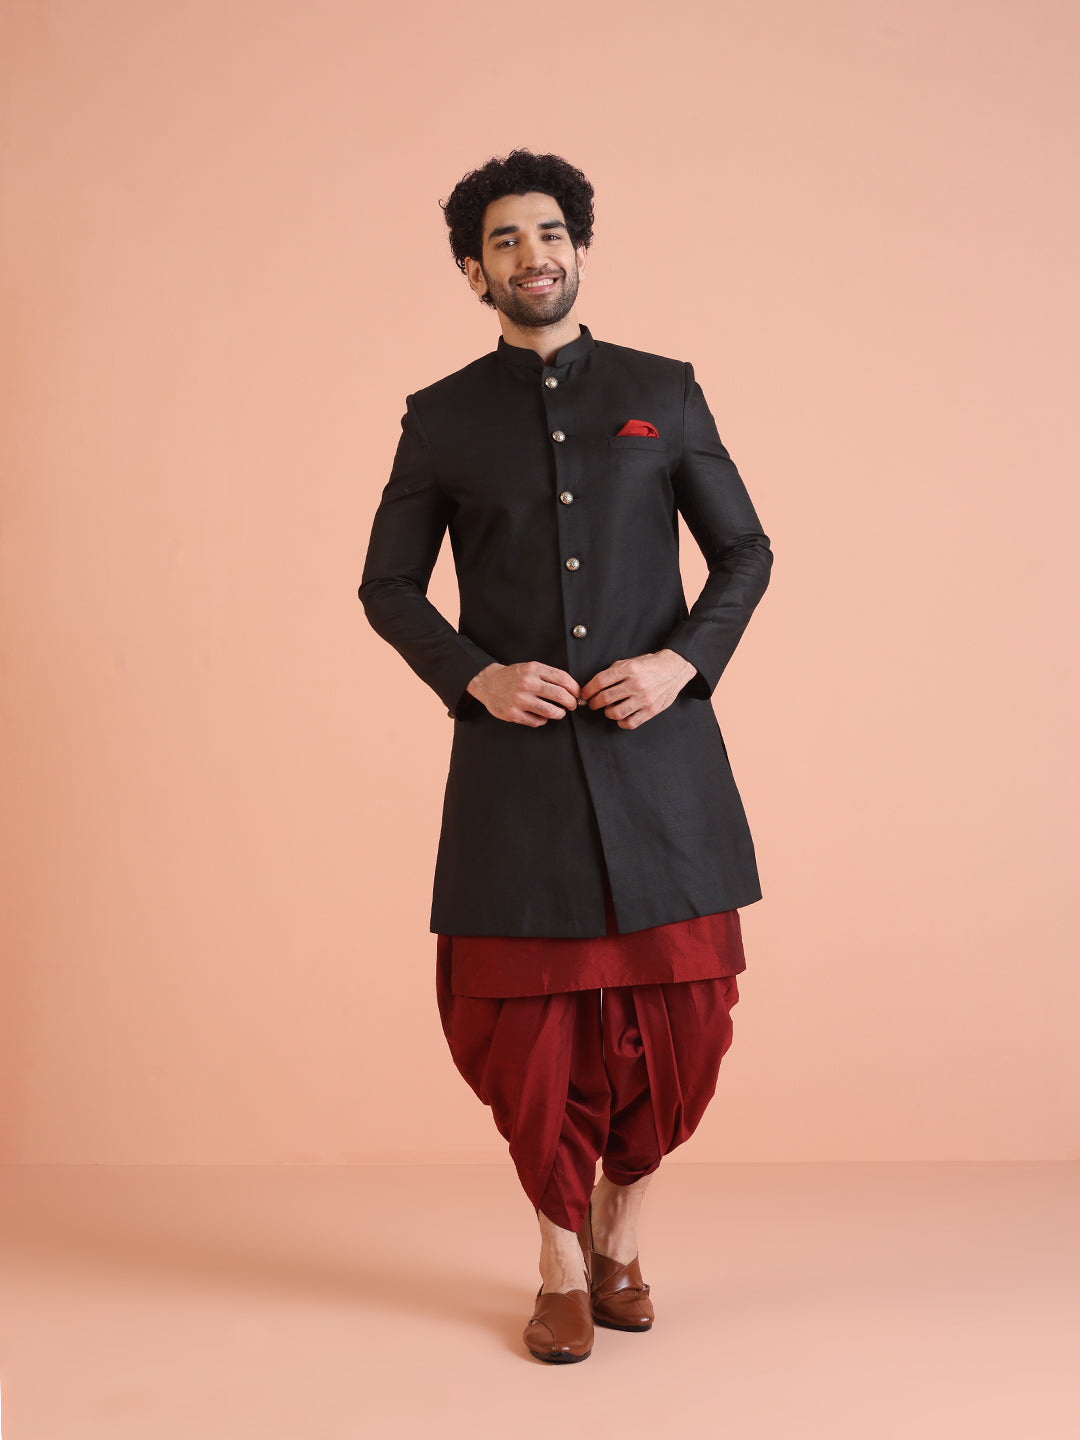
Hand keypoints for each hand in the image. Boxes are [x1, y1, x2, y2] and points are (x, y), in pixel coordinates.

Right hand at [467, 661, 580, 726]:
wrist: (488, 683)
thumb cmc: (513, 676)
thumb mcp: (530, 668)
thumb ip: (548, 675)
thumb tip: (571, 689)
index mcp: (533, 669)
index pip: (562, 678)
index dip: (574, 688)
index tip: (577, 693)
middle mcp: (527, 683)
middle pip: (560, 695)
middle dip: (571, 702)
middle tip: (572, 705)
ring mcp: (519, 699)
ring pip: (550, 711)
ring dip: (560, 713)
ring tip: (559, 712)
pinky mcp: (513, 713)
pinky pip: (537, 721)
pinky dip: (543, 720)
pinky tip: (541, 716)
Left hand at [580, 649, 697, 729]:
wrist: (674, 669)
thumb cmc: (650, 665)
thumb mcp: (630, 661)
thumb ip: (614, 672)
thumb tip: (595, 685)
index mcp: (629, 669)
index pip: (600, 681)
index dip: (588, 690)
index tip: (585, 694)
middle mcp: (636, 684)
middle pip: (605, 698)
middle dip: (594, 703)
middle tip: (592, 703)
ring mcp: (644, 698)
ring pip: (616, 712)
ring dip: (607, 712)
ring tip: (608, 709)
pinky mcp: (651, 710)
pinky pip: (630, 723)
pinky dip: (621, 722)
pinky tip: (620, 717)